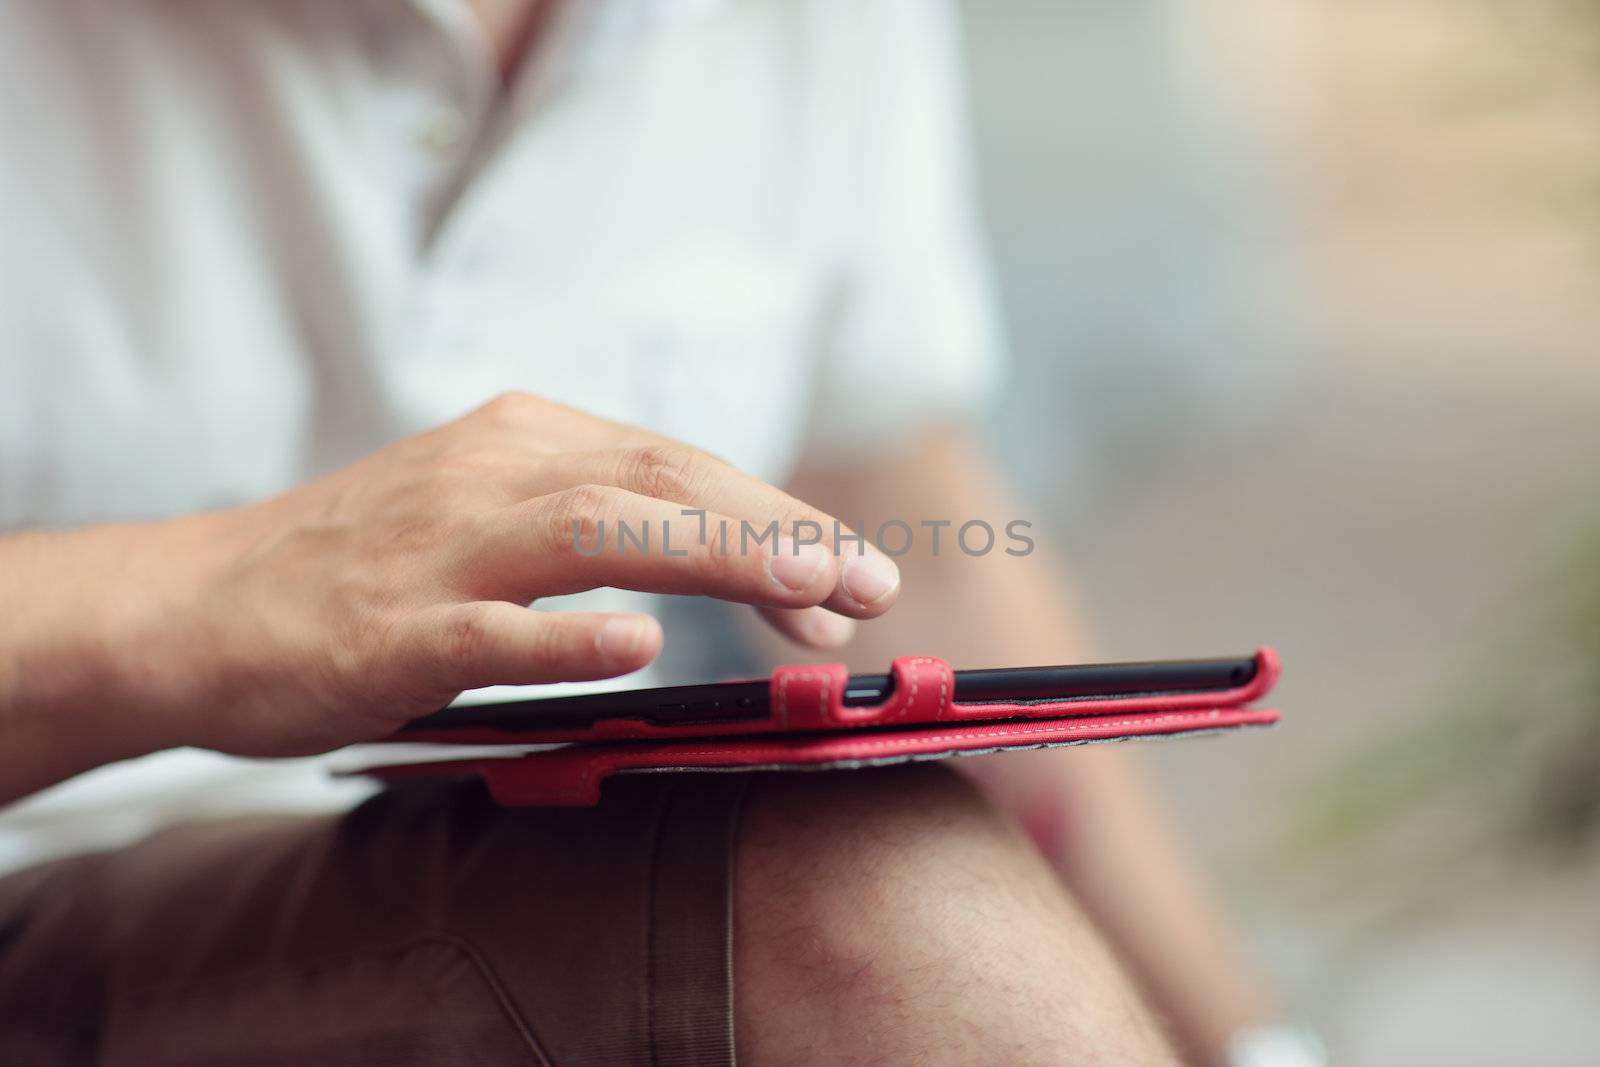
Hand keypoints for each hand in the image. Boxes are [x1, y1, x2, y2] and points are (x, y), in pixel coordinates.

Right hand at [1, 393, 900, 780]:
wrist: (192, 607)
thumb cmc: (362, 571)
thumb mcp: (487, 517)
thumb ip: (599, 532)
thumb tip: (737, 568)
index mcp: (524, 441)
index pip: (680, 467)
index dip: (777, 519)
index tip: (852, 576)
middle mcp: (492, 472)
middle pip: (661, 483)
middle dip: (777, 532)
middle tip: (870, 586)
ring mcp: (438, 547)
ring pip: (596, 532)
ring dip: (713, 556)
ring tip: (805, 589)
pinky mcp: (386, 625)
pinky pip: (487, 627)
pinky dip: (564, 632)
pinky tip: (638, 642)